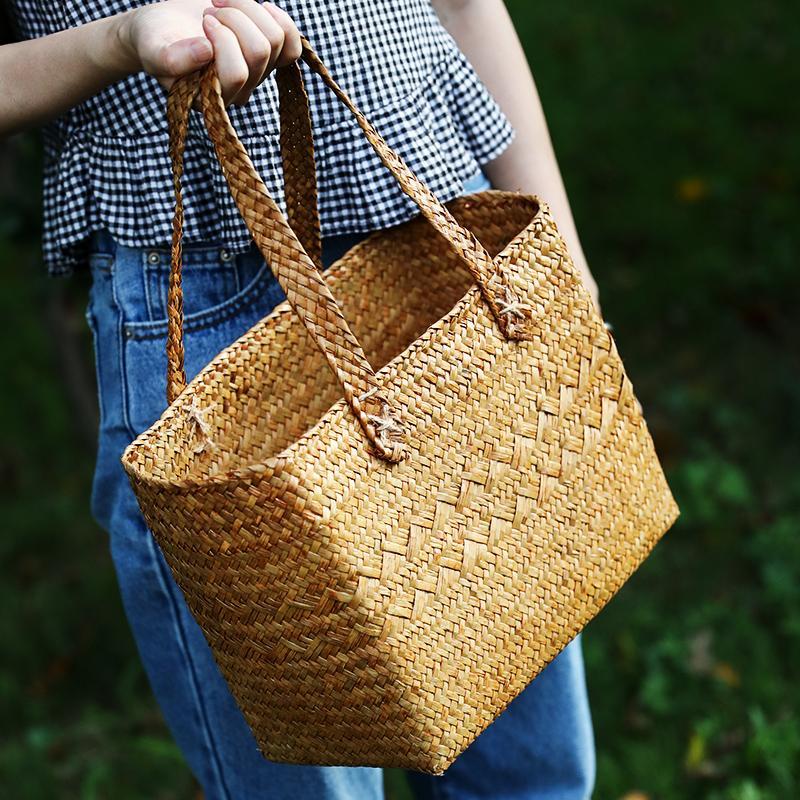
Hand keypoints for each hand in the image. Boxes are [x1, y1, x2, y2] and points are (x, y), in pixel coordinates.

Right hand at [117, 0, 301, 104]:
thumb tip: (205, 51)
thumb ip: (171, 59)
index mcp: (214, 97)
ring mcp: (258, 75)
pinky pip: (293, 44)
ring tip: (224, 5)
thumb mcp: (153, 49)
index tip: (204, 21)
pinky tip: (260, 7)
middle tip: (211, 11)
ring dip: (250, 10)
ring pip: (276, 40)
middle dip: (235, 18)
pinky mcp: (270, 57)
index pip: (236, 73)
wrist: (166, 30)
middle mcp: (240, 92)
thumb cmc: (156, 41)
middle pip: (260, 51)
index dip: (223, 39)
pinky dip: (278, 18)